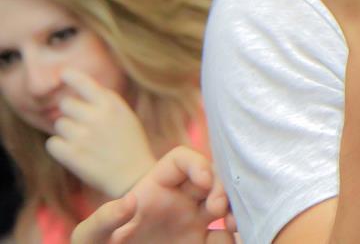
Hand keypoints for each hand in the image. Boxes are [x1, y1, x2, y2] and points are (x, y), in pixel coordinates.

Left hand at [46, 70, 154, 196]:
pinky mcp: (71, 155)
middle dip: (71, 113)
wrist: (134, 177)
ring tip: (83, 142)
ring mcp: (83, 136)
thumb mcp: (126, 116)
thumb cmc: (131, 144)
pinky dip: (59, 148)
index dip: (71, 76)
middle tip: (83, 125)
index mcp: (112, 106)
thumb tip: (81, 86)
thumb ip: (106, 101)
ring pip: (59, 124)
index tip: (63, 74)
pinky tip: (74, 153)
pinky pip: (52, 143)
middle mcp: (97, 118)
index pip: (85, 83)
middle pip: (66, 104)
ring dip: (67, 132)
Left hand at [71, 146, 235, 243]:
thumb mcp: (90, 237)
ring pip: (225, 203)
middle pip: (211, 178)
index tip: (202, 182)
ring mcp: (191, 223)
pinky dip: (231, 236)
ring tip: (232, 225)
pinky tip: (225, 241)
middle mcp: (177, 201)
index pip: (182, 160)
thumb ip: (102, 219)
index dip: (197, 163)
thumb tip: (130, 201)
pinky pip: (225, 235)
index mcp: (154, 189)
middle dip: (221, 188)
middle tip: (217, 210)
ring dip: (234, 208)